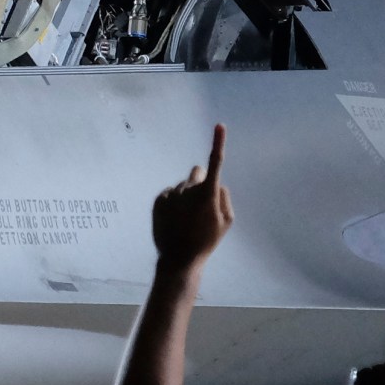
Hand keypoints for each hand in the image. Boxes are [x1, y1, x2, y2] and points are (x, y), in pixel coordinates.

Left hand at [153, 125, 233, 268]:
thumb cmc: (207, 240)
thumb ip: (224, 198)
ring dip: (186, 196)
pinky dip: (173, 202)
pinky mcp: (158, 199)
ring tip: (186, 219)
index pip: (215, 163)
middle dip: (200, 180)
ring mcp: (172, 193)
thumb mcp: (226, 222)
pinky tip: (175, 219)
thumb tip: (217, 184)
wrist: (179, 258)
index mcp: (208, 194)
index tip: (219, 126)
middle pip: (197, 172)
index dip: (218, 143)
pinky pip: (170, 193)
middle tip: (200, 202)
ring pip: (183, 185)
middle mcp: (189, 189)